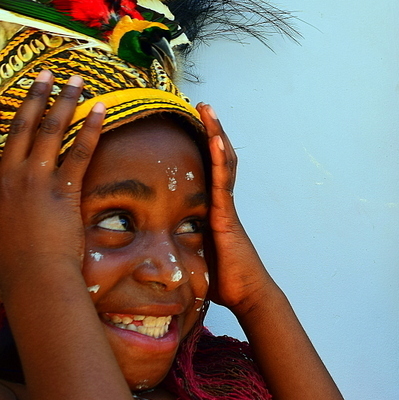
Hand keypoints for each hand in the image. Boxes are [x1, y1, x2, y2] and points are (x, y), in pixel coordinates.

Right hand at [0, 70, 105, 299]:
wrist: (35, 282)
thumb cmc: (4, 278)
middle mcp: (10, 179)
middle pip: (20, 128)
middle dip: (33, 97)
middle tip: (44, 75)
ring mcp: (37, 180)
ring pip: (49, 130)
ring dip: (63, 101)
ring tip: (74, 79)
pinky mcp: (65, 188)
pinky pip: (80, 150)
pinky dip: (92, 127)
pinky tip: (101, 107)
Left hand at [197, 103, 274, 315]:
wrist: (245, 295)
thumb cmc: (222, 280)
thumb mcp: (192, 255)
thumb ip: (179, 243)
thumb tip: (153, 244)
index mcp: (213, 207)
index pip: (209, 167)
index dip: (203, 144)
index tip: (193, 122)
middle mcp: (222, 201)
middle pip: (219, 156)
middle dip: (211, 129)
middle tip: (201, 104)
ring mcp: (226, 206)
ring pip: (224, 161)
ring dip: (216, 133)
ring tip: (208, 109)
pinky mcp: (227, 215)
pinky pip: (223, 181)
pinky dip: (220, 159)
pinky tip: (215, 140)